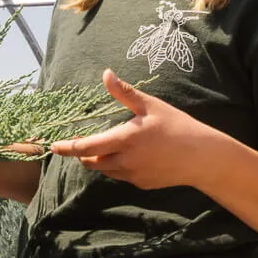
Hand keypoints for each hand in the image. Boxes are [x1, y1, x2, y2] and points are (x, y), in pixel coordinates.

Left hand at [49, 69, 224, 190]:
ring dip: (100, 160)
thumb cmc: (178, 126)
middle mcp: (125, 161)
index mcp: (124, 140)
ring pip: (106, 170)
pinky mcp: (143, 184)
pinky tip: (129, 156)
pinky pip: (122, 176)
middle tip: (81, 142)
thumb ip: (125, 92)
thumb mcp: (151, 106)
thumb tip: (106, 74)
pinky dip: (117, 167)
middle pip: (92, 162)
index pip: (87, 148)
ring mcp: (134, 176)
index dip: (67, 147)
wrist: (203, 157)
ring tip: (104, 147)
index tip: (53, 146)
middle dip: (83, 154)